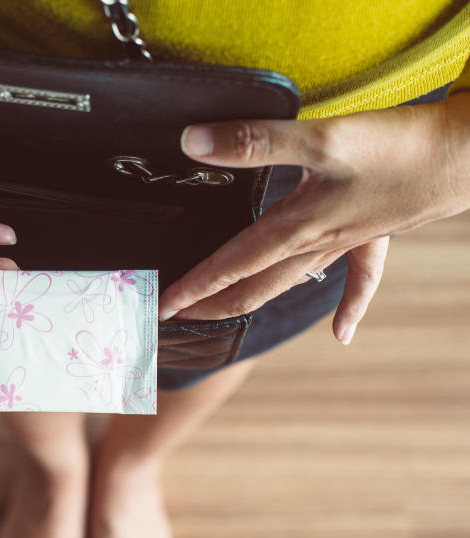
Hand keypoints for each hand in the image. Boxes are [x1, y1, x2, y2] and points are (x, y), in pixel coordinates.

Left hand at [159, 91, 469, 343]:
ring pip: (290, 282)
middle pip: (254, 285)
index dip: (193, 286)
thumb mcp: (321, 138)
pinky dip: (346, 306)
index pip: (230, 265)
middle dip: (213, 303)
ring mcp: (348, 242)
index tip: (162, 306)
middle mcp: (317, 244)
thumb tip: (193, 144)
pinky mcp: (376, 232)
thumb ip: (255, 142)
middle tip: (178, 316)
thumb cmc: (399, 148)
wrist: (466, 155)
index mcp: (297, 227)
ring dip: (255, 299)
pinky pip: (358, 280)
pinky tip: (340, 335)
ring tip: (225, 314)